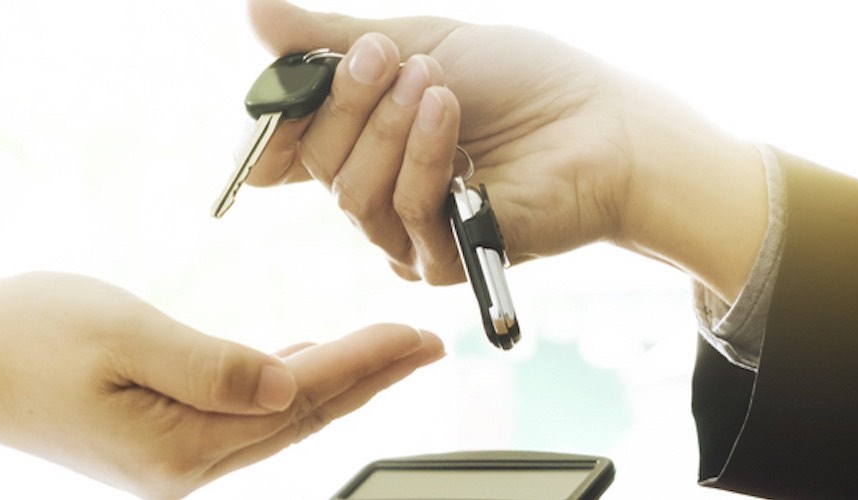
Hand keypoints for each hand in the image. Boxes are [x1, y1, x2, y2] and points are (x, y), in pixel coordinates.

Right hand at [0, 272, 445, 498]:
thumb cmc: (19, 336)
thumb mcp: (124, 334)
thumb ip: (214, 365)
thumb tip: (288, 383)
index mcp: (179, 446)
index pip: (298, 400)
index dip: (364, 364)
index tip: (417, 336)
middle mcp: (179, 469)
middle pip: (296, 420)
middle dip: (365, 380)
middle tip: (424, 345)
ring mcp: (161, 463)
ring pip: (270, 421)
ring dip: (328, 385)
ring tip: (381, 355)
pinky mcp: (145, 444)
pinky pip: (233, 419)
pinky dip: (276, 389)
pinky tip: (296, 366)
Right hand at [245, 0, 766, 299]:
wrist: (604, 125)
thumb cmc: (520, 82)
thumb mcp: (420, 40)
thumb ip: (332, 37)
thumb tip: (253, 11)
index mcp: (359, 139)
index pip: (285, 143)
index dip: (276, 118)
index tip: (288, 79)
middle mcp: (372, 190)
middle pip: (316, 160)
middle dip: (348, 102)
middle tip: (389, 56)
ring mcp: (404, 230)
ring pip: (352, 191)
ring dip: (390, 127)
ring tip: (434, 80)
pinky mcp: (442, 261)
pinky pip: (406, 212)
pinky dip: (424, 157)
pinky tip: (449, 113)